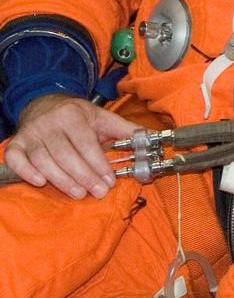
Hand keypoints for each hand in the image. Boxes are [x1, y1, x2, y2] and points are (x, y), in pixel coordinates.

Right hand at [5, 95, 138, 198]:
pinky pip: (16, 159)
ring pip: (44, 160)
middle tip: (97, 193)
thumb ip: (126, 129)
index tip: (110, 181)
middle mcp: (49, 124)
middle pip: (65, 154)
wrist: (43, 103)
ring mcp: (30, 134)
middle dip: (83, 176)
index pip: (86, 143)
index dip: (98, 164)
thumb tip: (152, 138)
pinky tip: (40, 182)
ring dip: (61, 180)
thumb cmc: (77, 116)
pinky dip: (26, 171)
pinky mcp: (16, 144)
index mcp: (73, 116)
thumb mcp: (102, 117)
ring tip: (78, 193)